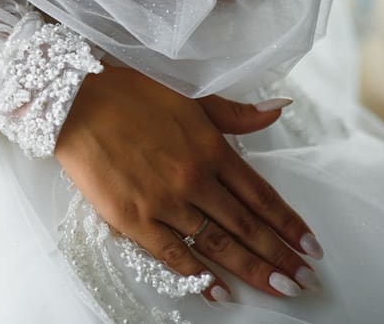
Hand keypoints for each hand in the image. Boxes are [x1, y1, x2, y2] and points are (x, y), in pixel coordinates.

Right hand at [55, 66, 323, 302]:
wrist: (75, 102)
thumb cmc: (128, 93)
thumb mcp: (188, 96)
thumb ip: (234, 113)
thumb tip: (277, 109)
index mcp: (211, 148)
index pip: (261, 195)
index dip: (288, 224)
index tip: (309, 246)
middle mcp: (195, 179)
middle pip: (247, 227)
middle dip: (280, 256)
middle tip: (305, 281)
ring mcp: (165, 201)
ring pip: (218, 244)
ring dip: (252, 270)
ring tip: (280, 289)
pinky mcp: (133, 218)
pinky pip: (173, 254)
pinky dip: (198, 276)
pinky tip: (220, 290)